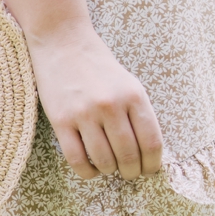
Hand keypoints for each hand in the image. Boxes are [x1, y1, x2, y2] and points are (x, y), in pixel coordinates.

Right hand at [27, 21, 163, 180]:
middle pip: (128, 155)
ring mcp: (85, 113)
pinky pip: (77, 159)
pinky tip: (91, 169)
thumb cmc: (98, 66)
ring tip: (110, 168)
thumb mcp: (128, 83)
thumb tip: (148, 152)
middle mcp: (111, 105)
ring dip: (109, 171)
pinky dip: (87, 172)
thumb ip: (139, 113)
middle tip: (129, 173)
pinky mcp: (61, 120)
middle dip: (131, 172)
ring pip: (104, 161)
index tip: (149, 170)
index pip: (151, 142)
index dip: (153, 164)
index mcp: (133, 96)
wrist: (62, 42)